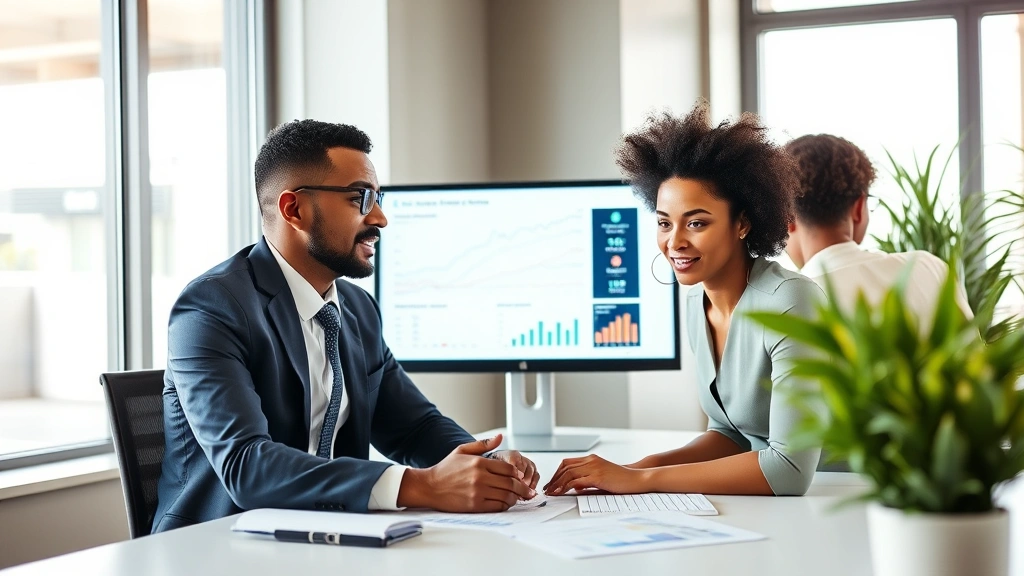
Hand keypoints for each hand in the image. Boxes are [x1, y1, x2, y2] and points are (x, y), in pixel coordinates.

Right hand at [398, 434, 534, 511]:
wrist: (429, 487)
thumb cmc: (445, 469)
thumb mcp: (462, 450)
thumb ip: (483, 444)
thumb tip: (500, 436)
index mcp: (479, 462)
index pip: (508, 468)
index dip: (517, 473)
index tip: (520, 477)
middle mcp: (480, 477)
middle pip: (511, 483)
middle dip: (523, 488)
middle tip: (529, 492)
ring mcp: (478, 492)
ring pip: (506, 495)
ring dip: (515, 498)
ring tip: (517, 498)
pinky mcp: (475, 505)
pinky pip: (497, 506)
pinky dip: (505, 505)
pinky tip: (505, 503)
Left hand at [543, 454, 646, 495]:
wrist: (638, 479)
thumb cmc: (622, 481)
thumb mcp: (602, 479)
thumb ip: (588, 481)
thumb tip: (575, 488)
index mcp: (592, 459)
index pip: (568, 463)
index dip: (557, 473)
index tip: (552, 484)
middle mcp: (591, 460)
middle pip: (565, 467)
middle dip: (554, 479)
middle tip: (547, 490)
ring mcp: (594, 467)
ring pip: (568, 473)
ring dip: (557, 483)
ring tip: (551, 493)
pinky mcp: (597, 476)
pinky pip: (577, 481)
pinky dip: (566, 487)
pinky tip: (562, 493)